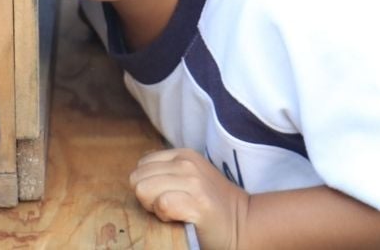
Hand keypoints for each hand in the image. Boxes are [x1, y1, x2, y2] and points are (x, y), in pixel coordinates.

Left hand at [131, 149, 248, 249]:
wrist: (243, 223)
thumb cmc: (210, 205)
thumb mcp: (188, 177)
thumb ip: (164, 172)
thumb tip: (136, 177)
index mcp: (182, 154)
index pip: (141, 166)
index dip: (147, 185)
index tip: (166, 196)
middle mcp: (186, 163)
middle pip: (137, 179)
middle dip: (147, 197)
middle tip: (169, 206)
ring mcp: (193, 182)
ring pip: (144, 190)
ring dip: (154, 208)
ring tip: (175, 212)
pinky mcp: (198, 203)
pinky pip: (162, 204)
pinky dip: (165, 216)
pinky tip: (180, 218)